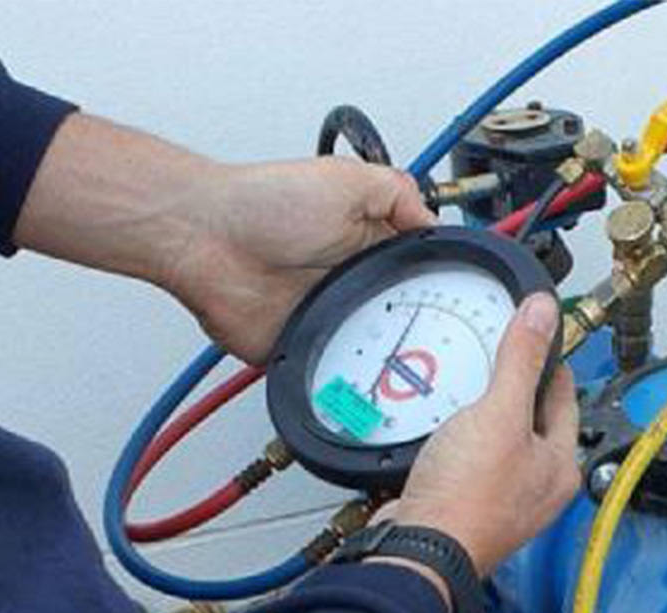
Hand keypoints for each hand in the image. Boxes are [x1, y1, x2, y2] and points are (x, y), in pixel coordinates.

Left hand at [160, 157, 436, 360]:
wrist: (205, 238)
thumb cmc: (261, 202)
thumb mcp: (348, 180)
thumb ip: (399, 194)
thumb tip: (434, 222)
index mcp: (366, 243)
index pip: (417, 271)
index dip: (439, 284)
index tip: (461, 298)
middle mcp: (348, 282)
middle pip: (402, 317)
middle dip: (420, 329)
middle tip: (438, 339)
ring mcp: (325, 317)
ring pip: (372, 351)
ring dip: (385, 356)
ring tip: (404, 362)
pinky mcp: (301, 348)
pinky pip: (332, 374)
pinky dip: (345, 378)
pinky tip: (360, 374)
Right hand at [375, 294, 579, 576]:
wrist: (420, 549)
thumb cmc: (468, 499)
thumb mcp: (499, 412)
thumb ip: (521, 360)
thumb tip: (543, 313)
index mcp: (559, 465)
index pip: (564, 398)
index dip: (551, 362)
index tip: (538, 337)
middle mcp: (536, 487)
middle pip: (531, 421)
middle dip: (513, 390)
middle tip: (498, 359)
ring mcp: (501, 500)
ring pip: (497, 443)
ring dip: (481, 417)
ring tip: (466, 391)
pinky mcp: (466, 506)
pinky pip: (467, 462)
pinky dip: (456, 443)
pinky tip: (440, 432)